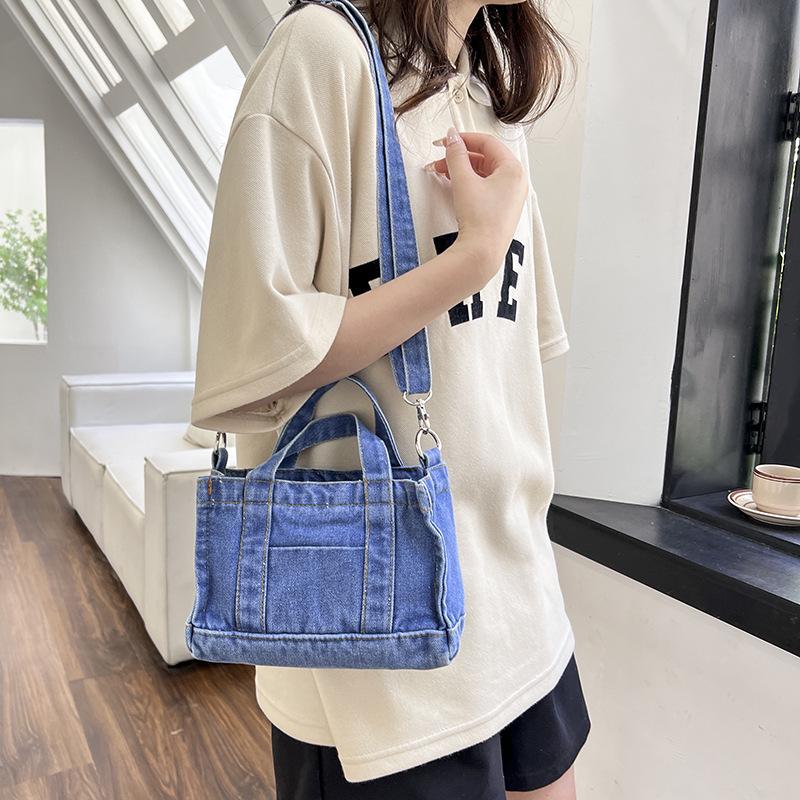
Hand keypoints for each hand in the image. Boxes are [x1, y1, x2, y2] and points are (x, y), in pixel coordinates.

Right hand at [426, 127, 528, 285]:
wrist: (482, 253)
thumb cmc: (480, 219)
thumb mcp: (464, 180)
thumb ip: (456, 155)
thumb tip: (452, 137)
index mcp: (513, 169)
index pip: (487, 143)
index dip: (464, 139)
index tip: (446, 140)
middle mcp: (516, 181)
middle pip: (486, 158)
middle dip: (460, 156)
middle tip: (440, 157)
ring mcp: (510, 196)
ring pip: (484, 173)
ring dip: (462, 170)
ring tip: (441, 171)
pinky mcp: (502, 209)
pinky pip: (486, 187)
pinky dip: (469, 182)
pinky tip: (453, 184)